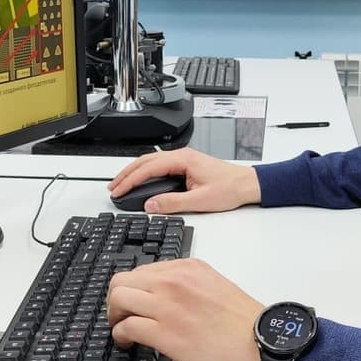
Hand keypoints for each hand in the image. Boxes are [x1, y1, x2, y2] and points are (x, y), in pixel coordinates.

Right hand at [107, 148, 259, 214]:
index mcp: (183, 160)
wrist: (247, 184)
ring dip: (134, 172)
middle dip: (126, 174)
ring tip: (121, 184)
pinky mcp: (186, 165)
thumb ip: (173, 203)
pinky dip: (145, 173)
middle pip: (145, 161)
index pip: (148, 168)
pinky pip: (159, 166)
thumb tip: (151, 205)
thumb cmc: (230, 189)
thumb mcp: (200, 201)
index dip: (130, 180)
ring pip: (151, 162)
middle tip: (113, 187)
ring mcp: (183, 159)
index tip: (118, 190)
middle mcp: (182, 156)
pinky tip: (140, 181)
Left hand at [108, 259, 264, 360]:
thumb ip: (190, 286)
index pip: (143, 270)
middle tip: (121, 316)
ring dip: (114, 316)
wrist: (263, 346)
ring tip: (122, 329)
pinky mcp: (165, 334)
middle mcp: (175, 281)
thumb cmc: (247, 325)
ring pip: (118, 299)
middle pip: (122, 280)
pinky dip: (120, 335)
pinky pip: (126, 327)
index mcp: (190, 268)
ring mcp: (168, 306)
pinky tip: (128, 343)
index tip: (135, 303)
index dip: (134, 289)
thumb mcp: (218, 287)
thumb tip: (166, 299)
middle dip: (116, 300)